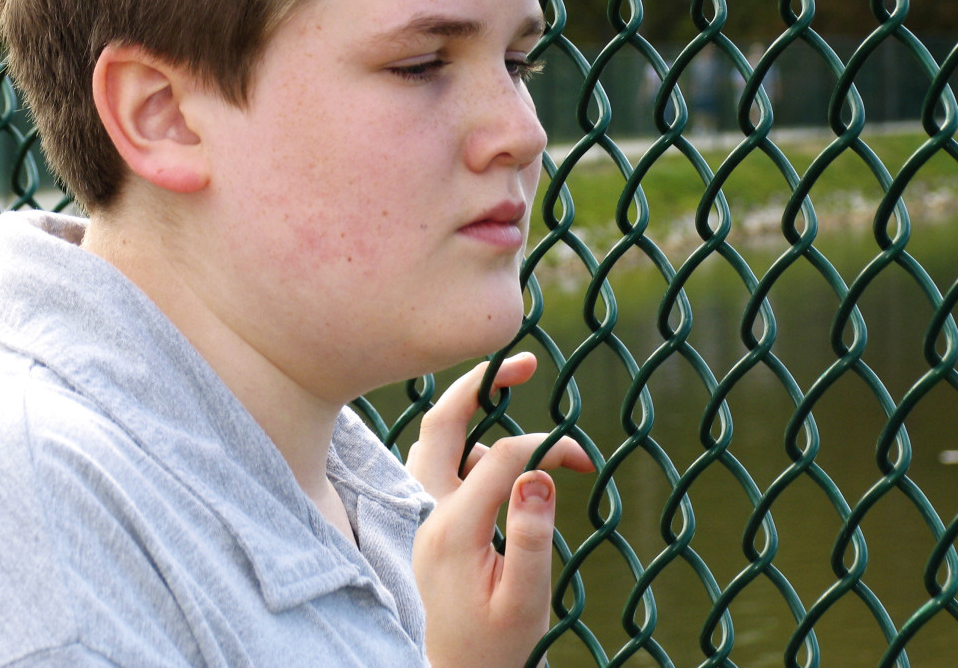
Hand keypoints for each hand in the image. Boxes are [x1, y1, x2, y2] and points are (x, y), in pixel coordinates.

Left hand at [406, 352, 593, 667]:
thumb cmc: (494, 645)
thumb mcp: (525, 603)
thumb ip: (532, 538)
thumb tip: (540, 474)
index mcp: (452, 528)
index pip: (502, 457)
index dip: (548, 447)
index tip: (582, 461)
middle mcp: (425, 510)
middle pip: (442, 422)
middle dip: (481, 382)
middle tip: (526, 361)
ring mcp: (418, 511)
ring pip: (435, 438)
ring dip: (472, 414)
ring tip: (511, 402)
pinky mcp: (422, 517)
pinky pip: (438, 461)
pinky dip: (466, 444)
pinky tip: (495, 464)